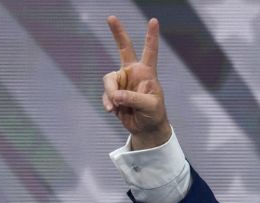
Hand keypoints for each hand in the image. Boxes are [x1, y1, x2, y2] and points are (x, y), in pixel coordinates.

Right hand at [102, 15, 170, 148]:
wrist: (145, 128)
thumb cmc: (153, 114)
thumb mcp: (149, 106)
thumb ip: (134, 98)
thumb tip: (116, 95)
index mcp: (147, 72)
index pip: (150, 51)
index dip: (151, 36)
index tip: (153, 20)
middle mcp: (133, 73)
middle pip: (124, 48)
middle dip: (117, 33)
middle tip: (111, 17)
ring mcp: (122, 81)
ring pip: (109, 81)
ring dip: (111, 94)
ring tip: (117, 106)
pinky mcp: (113, 93)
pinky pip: (106, 94)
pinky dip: (107, 103)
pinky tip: (113, 111)